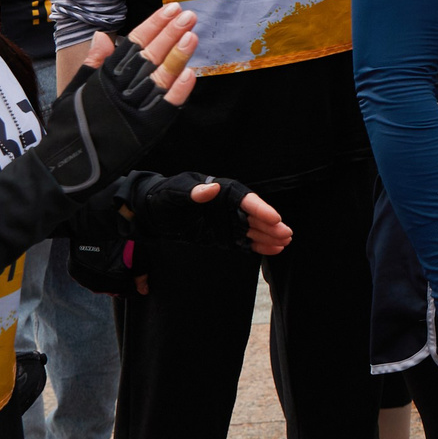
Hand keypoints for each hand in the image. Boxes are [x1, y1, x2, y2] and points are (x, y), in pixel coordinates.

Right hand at [33, 7, 198, 192]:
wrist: (64, 167)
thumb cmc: (69, 127)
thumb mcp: (74, 91)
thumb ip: (91, 64)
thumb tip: (102, 35)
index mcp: (103, 78)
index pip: (132, 45)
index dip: (153, 26)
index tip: (170, 9)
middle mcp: (118, 92)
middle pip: (148, 57)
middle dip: (169, 34)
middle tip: (188, 15)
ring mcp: (132, 112)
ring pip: (159, 79)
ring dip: (177, 56)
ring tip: (192, 34)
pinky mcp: (144, 133)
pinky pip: (164, 109)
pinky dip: (177, 92)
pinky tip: (190, 73)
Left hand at [121, 175, 292, 255]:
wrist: (151, 211)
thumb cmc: (164, 196)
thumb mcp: (175, 192)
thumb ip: (194, 191)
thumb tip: (212, 188)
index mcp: (221, 191)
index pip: (245, 200)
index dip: (262, 209)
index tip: (275, 218)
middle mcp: (227, 206)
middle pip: (254, 216)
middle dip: (270, 225)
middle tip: (286, 234)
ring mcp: (226, 222)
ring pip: (252, 230)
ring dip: (268, 236)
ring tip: (284, 243)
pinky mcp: (221, 236)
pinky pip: (243, 242)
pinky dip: (257, 246)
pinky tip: (272, 250)